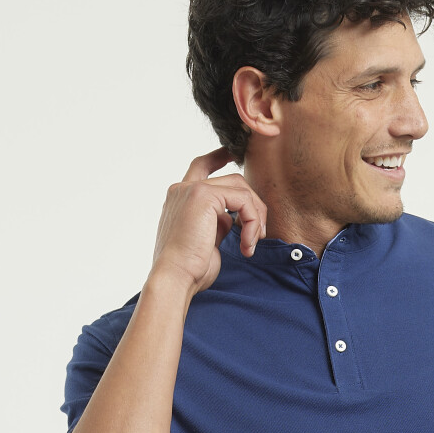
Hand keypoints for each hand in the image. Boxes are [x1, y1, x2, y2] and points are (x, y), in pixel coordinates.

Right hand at [149, 146, 268, 299]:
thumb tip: (232, 218)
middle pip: (232, 179)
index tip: (233, 155)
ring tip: (251, 243)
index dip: (219, 157)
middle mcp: (182, 189)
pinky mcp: (204, 196)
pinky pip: (243, 200)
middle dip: (253, 205)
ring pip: (241, 188)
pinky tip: (247, 245)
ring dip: (255, 218)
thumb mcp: (206, 239)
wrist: (175, 277)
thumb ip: (217, 222)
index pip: (201, 166)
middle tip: (258, 235)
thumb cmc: (189, 268)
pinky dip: (253, 222)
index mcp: (179, 197)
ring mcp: (192, 189)